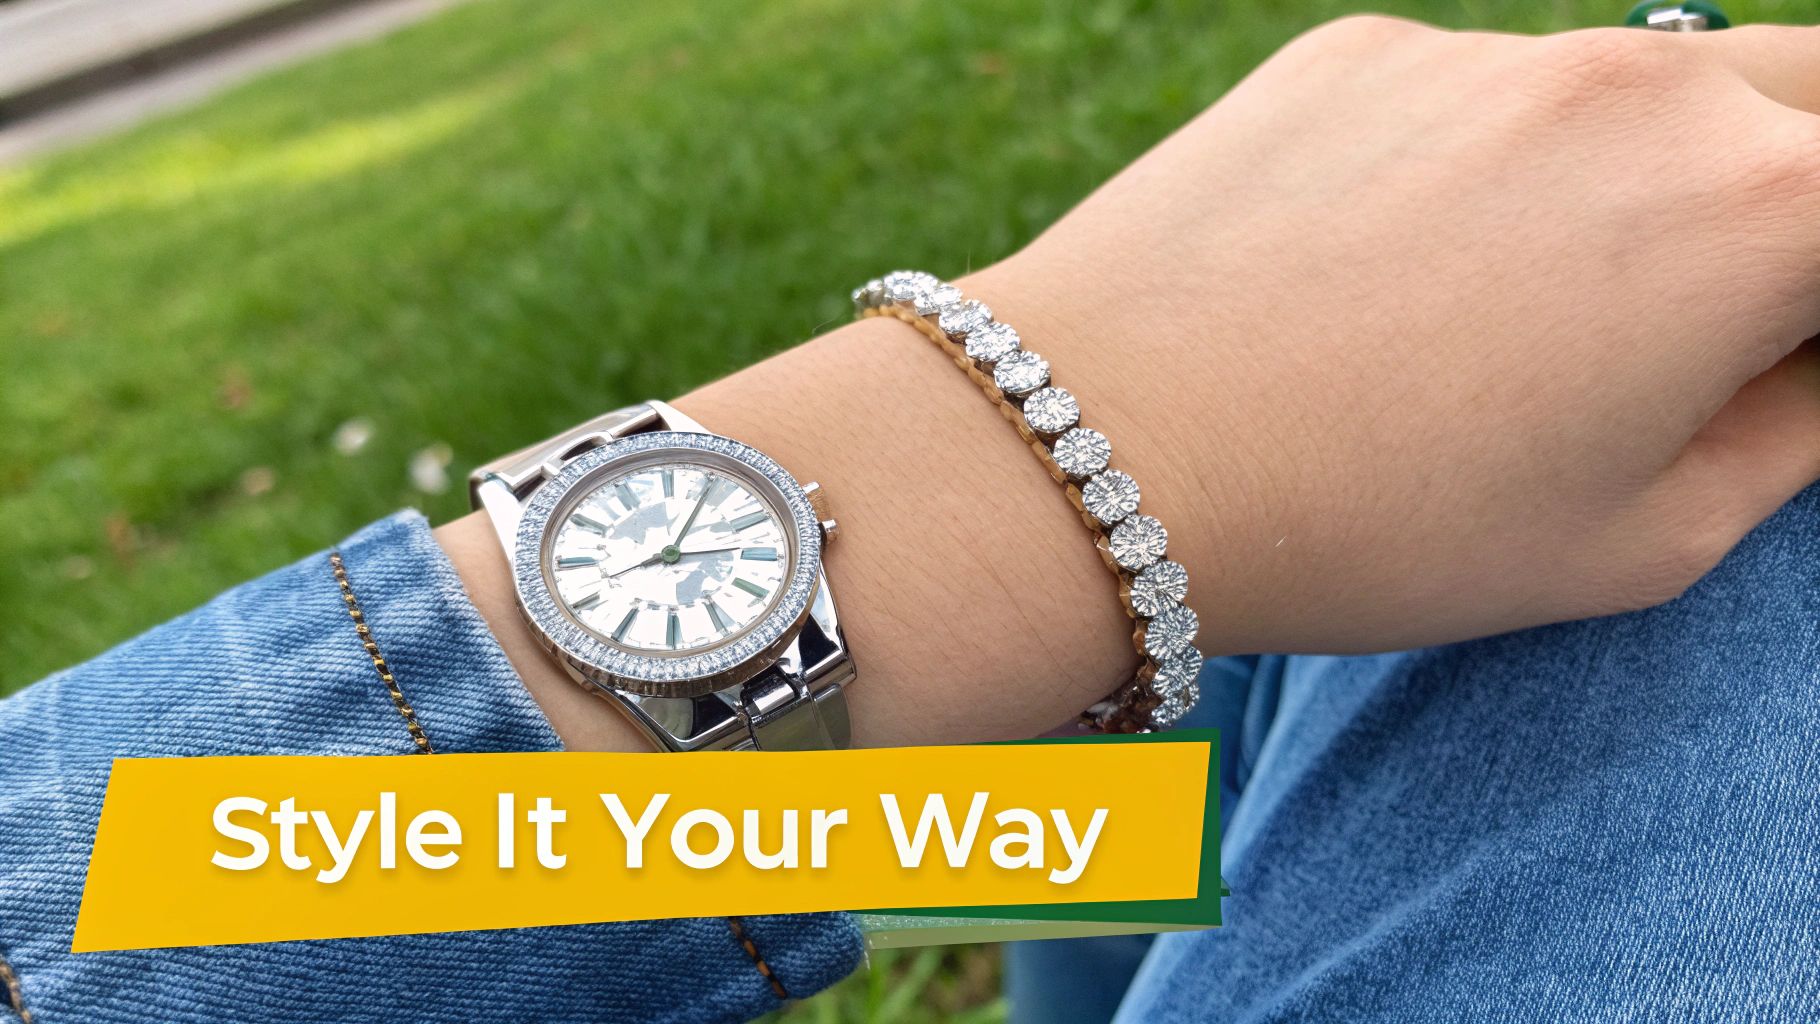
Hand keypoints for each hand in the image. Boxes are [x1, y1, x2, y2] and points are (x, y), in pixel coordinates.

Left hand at [443, 19, 1819, 746]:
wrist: (1098, 452)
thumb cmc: (1375, 531)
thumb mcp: (1641, 539)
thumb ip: (1796, 426)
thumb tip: (1813, 355)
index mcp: (1761, 209)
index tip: (1774, 360)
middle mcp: (1644, 84)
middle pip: (1802, 100)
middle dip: (1788, 197)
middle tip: (1697, 315)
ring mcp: (1491, 50)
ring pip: (1638, 85)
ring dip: (1638, 172)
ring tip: (1513, 314)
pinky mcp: (1363, 45)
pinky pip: (1482, 90)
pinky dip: (1486, 161)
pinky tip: (1381, 273)